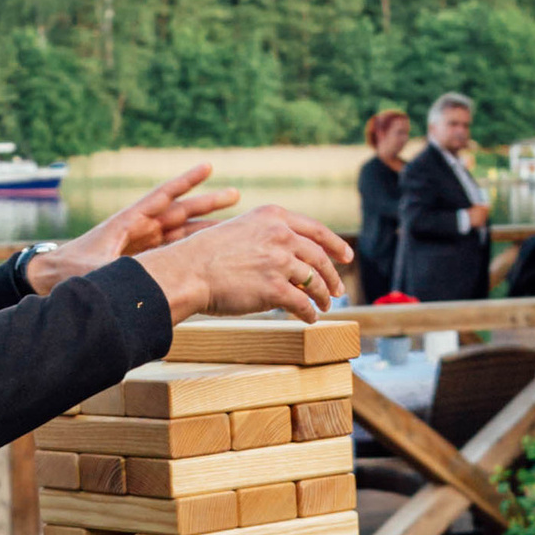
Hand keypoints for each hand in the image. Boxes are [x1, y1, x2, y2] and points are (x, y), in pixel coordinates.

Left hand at [27, 161, 235, 290]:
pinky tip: (214, 250)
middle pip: (180, 213)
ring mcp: (142, 245)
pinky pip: (174, 252)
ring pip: (181, 232)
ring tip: (235, 220)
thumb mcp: (93, 272)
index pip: (162, 197)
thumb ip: (114, 273)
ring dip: (206, 226)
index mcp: (127, 224)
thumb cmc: (68, 273)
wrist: (51, 279)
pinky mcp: (143, 261)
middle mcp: (138, 230)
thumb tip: (131, 279)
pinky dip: (193, 248)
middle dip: (208, 203)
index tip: (208, 167)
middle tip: (237, 194)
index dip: (185, 182)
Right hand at [139, 202, 351, 324]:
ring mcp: (279, 261)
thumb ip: (268, 238)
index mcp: (273, 217)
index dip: (335, 245)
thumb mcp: (242, 230)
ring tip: (325, 306)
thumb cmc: (206, 254)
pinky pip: (302, 304)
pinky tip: (310, 318)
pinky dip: (309, 313)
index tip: (347, 257)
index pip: (316, 230)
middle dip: (333, 276)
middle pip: (319, 258)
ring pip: (314, 282)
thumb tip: (293, 260)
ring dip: (323, 297)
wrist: (187, 271)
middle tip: (338, 290)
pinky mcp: (275, 288)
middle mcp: (281, 235)